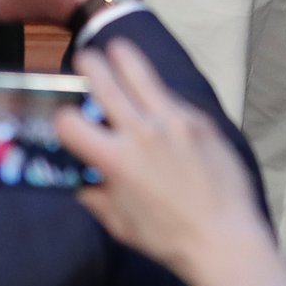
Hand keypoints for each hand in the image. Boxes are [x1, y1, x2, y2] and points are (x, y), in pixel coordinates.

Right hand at [59, 44, 285, 285]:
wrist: (224, 235)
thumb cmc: (167, 237)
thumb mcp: (118, 222)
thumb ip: (95, 195)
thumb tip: (81, 180)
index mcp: (115, 159)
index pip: (71, 124)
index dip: (61, 120)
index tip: (62, 117)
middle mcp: (143, 132)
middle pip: (108, 85)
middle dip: (92, 67)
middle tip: (85, 57)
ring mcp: (175, 122)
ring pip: (145, 78)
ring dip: (127, 60)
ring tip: (118, 48)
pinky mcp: (201, 121)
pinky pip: (173, 100)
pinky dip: (160, 96)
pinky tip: (157, 98)